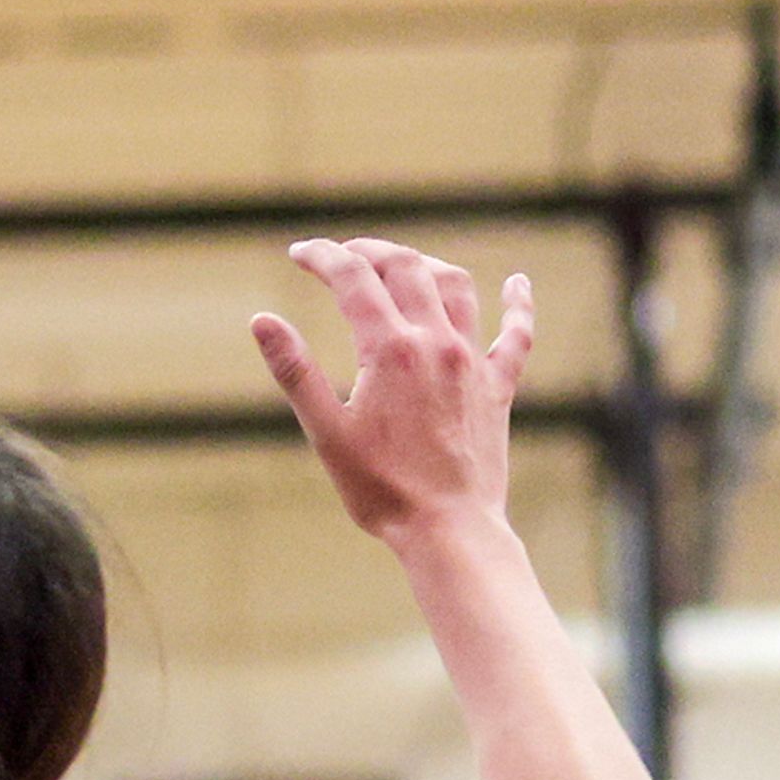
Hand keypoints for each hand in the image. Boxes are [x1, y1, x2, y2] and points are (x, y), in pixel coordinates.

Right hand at [254, 237, 537, 545]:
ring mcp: (473, 363)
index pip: (353, 278)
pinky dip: (518, 304)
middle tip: (343, 254)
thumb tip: (261, 320)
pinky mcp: (498, 388)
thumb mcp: (326, 430)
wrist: (449, 529)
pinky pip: (516, 336)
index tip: (299, 253)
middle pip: (407, 267)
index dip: (322, 256)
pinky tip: (517, 283)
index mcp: (391, 350)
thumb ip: (294, 370)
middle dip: (371, 250)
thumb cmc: (381, 488)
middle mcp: (437, 344)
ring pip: (456, 288)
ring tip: (401, 263)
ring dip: (426, 264)